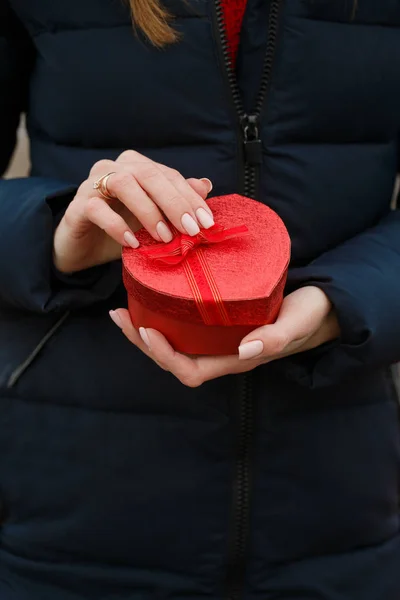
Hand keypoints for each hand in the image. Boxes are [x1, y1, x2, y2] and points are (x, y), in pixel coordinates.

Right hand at [53, 150, 213, 272]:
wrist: (83, 248)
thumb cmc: (121, 229)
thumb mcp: (154, 218)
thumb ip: (176, 201)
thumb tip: (205, 184)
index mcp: (136, 166)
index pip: (169, 176)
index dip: (190, 197)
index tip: (207, 223)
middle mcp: (114, 168)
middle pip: (149, 175)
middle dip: (174, 203)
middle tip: (191, 230)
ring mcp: (92, 184)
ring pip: (123, 184)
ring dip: (148, 211)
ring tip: (164, 237)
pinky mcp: (77, 206)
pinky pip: (97, 210)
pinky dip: (117, 226)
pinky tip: (132, 244)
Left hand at [110, 286, 339, 386]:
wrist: (320, 309)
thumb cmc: (310, 316)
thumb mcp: (298, 323)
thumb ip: (277, 336)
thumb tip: (247, 349)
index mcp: (235, 359)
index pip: (190, 371)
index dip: (165, 357)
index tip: (148, 330)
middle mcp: (220, 353)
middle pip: (172, 359)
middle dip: (142, 342)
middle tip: (120, 315)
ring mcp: (217, 339)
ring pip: (173, 343)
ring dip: (145, 329)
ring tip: (123, 309)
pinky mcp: (217, 322)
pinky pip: (182, 324)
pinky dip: (161, 314)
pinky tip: (149, 296)